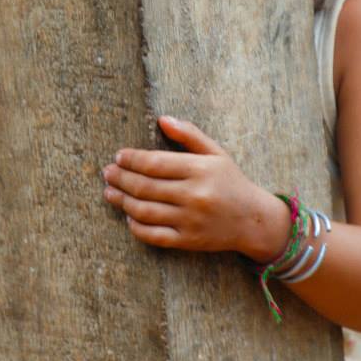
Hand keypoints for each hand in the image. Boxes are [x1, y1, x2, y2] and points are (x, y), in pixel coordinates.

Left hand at [102, 116, 289, 259]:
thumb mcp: (215, 153)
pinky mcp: (188, 240)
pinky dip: (136, 227)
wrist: (252, 220)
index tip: (119, 156)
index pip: (155, 163)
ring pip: (145, 211)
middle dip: (120, 178)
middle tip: (107, 173)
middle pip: (145, 187)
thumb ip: (189, 135)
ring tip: (109, 192)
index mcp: (199, 170)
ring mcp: (190, 220)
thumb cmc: (231, 181)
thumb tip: (163, 119)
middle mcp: (194, 195)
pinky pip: (153, 235)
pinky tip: (128, 216)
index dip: (132, 159)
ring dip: (122, 201)